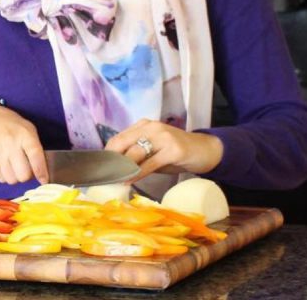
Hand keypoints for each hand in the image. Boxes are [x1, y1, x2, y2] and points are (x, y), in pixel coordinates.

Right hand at [0, 105, 48, 184]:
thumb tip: (42, 169)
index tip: (44, 180)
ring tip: (14, 167)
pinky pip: (0, 178)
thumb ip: (35, 146)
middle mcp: (12, 145)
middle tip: (26, 169)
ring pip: (12, 180)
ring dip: (15, 177)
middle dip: (27, 175)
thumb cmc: (10, 123)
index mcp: (25, 135)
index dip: (42, 172)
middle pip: (23, 175)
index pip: (36, 158)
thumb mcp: (27, 128)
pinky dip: (5, 176)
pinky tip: (5, 166)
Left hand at [104, 118, 223, 181]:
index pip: (118, 138)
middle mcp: (151, 127)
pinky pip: (149, 163)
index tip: (100, 168)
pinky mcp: (173, 149)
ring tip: (113, 180)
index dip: (108, 153)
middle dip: (111, 161)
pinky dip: (137, 173)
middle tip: (103, 176)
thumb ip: (138, 156)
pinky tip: (129, 181)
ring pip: (135, 152)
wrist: (206, 150)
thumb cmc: (177, 154)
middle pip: (122, 142)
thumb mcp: (154, 152)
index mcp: (144, 125)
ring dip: (122, 168)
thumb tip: (116, 170)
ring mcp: (163, 136)